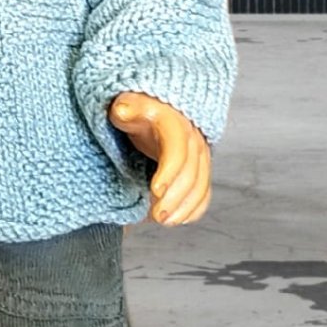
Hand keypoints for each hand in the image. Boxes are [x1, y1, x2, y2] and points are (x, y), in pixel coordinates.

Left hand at [107, 90, 210, 226]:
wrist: (153, 108)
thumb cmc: (137, 110)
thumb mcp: (128, 105)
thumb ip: (125, 109)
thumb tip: (122, 110)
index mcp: (174, 123)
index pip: (177, 150)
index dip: (169, 172)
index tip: (155, 191)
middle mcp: (192, 140)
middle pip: (190, 173)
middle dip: (175, 198)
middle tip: (157, 216)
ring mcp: (198, 156)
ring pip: (200, 186)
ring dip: (185, 207)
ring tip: (164, 221)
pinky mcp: (199, 170)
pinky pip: (204, 193)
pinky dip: (194, 209)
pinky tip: (179, 219)